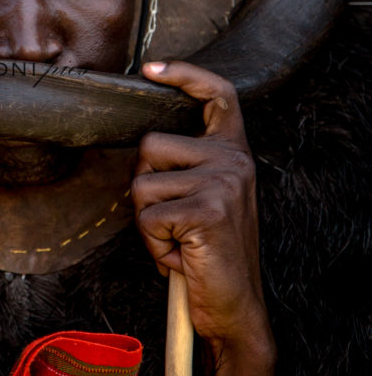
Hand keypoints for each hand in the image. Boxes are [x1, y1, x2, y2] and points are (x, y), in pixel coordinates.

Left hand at [132, 61, 274, 375]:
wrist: (233, 307)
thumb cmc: (209, 254)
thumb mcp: (205, 199)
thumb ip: (186, 168)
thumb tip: (142, 150)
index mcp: (233, 153)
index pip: (218, 95)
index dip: (185, 74)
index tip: (152, 68)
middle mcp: (233, 160)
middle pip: (149, 146)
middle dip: (144, 191)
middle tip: (173, 224)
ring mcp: (223, 183)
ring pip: (141, 186)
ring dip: (148, 224)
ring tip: (180, 243)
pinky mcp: (207, 210)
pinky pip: (148, 219)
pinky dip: (155, 246)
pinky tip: (183, 257)